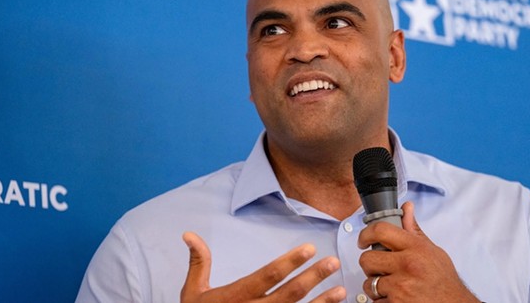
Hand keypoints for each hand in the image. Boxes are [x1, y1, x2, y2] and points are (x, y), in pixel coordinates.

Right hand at [180, 232, 346, 302]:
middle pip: (289, 295)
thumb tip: (189, 234)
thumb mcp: (193, 293)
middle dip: (313, 277)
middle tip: (333, 262)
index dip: (290, 262)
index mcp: (235, 297)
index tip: (310, 248)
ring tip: (341, 291)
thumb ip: (199, 262)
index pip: (267, 275)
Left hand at [357, 202, 479, 301]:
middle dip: (369, 265)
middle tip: (379, 268)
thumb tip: (406, 208)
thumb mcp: (432, 251)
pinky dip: (382, 302)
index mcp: (416, 248)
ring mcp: (401, 286)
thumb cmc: (444, 281)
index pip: (380, 230)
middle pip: (367, 259)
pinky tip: (396, 298)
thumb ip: (414, 231)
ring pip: (369, 283)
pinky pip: (375, 302)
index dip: (366, 234)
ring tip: (391, 286)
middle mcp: (408, 265)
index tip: (363, 240)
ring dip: (376, 286)